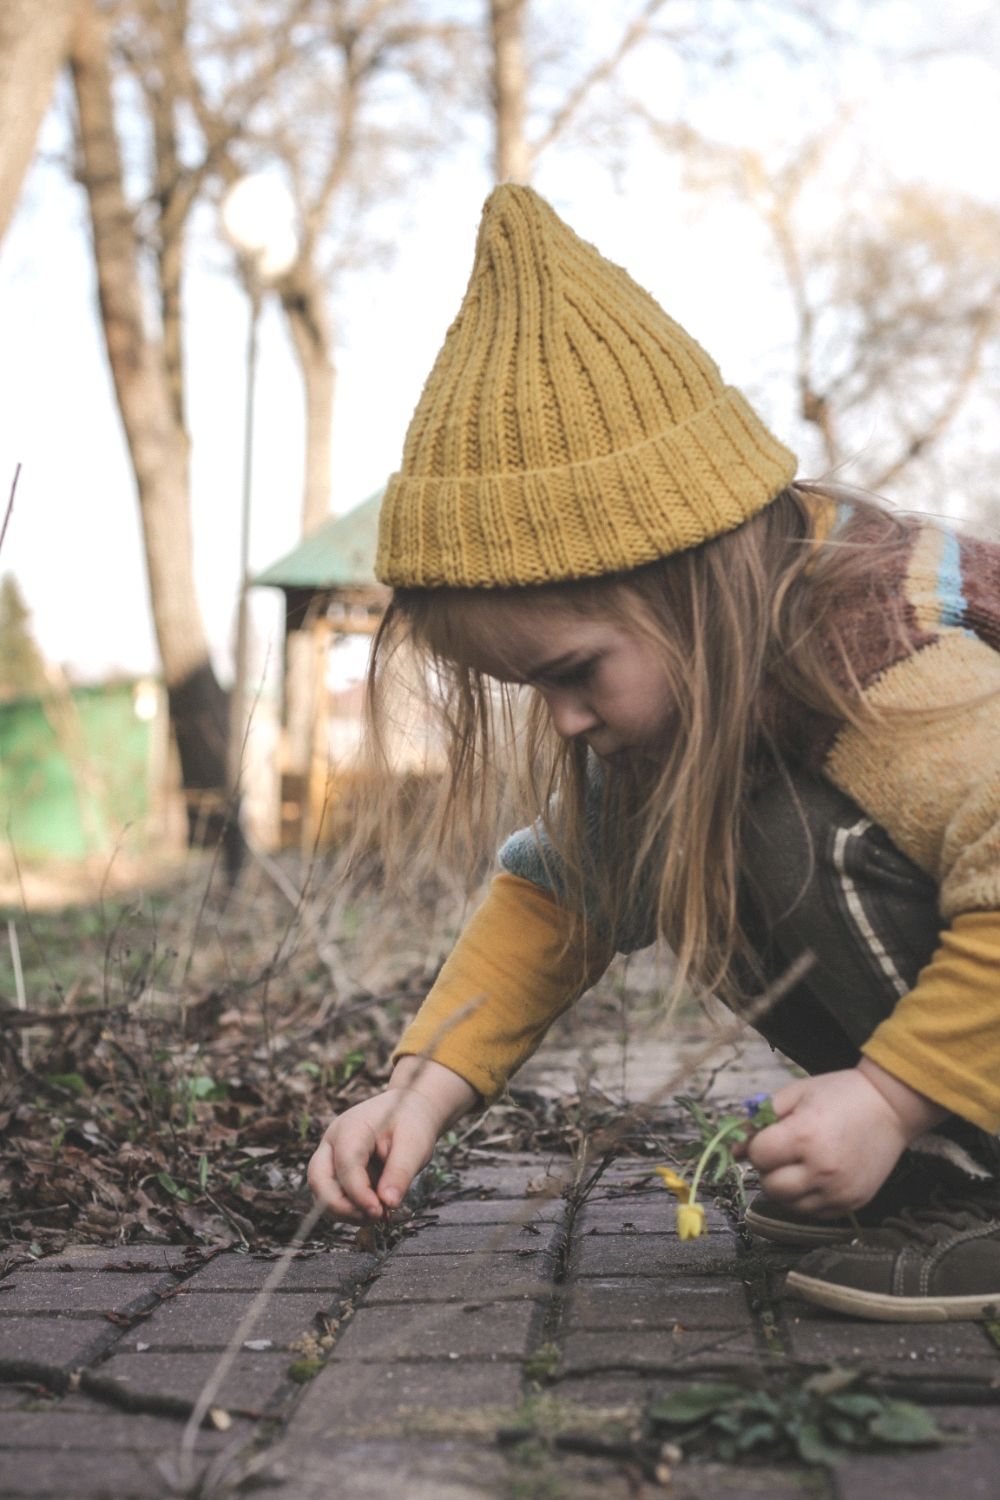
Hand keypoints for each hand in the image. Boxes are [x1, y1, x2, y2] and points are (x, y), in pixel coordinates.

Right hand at [307, 1058, 476, 1221]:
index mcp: (351, 1127)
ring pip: (321, 1192)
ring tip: (378, 1215)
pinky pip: (333, 1195)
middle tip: (373, 1217)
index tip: (379, 1211)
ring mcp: (331, 1155)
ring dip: (345, 1211)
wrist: (408, 1110)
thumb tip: (388, 1203)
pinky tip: (375, 1211)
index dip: (359, 1193)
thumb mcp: (415, 1144)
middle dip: (340, 1206)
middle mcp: (333, 1141)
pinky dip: (350, 1209)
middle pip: (318, 1179)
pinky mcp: (335, 1170)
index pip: (345, 1164)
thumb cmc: (412, 1123)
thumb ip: (400, 1172)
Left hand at [744, 1062, 944, 1215]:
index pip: (758, 1156)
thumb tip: (734, 1148)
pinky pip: (813, 1212)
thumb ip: (760, 1120)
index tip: (769, 1135)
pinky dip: (807, 1198)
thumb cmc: (840, 1094)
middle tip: (782, 1152)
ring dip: (785, 1187)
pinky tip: (816, 1175)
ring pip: (789, 1204)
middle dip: (768, 1169)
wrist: (890, 1106)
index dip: (757, 1145)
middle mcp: (821, 1169)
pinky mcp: (851, 1204)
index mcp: (804, 1136)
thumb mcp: (796, 1094)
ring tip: (800, 1163)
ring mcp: (838, 1191)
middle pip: (770, 1186)